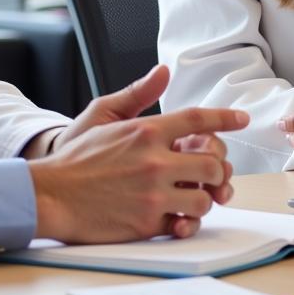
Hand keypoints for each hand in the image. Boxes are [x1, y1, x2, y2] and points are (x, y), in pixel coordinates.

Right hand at [30, 65, 247, 242]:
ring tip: (190, 194)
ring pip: (204, 197)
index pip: (197, 119)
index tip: (242, 119)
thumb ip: (138, 93)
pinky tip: (178, 215)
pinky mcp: (146, 223)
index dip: (225, 118)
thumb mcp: (103, 114)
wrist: (52, 193)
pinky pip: (185, 224)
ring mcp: (153, 194)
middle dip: (217, 167)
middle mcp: (154, 161)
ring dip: (202, 196)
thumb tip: (163, 71)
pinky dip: (187, 221)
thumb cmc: (76, 155)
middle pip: (212, 162)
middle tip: (208, 171)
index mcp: (146, 131)